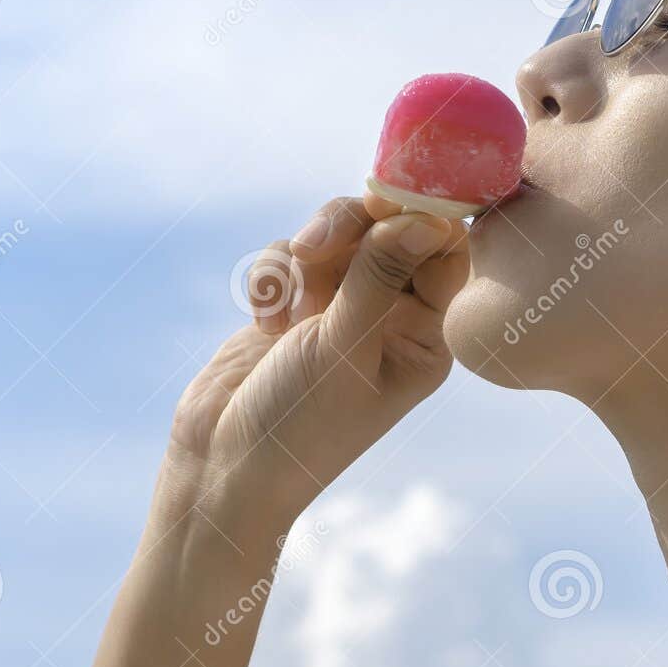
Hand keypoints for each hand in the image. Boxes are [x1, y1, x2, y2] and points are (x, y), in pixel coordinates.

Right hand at [170, 194, 468, 524]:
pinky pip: (290, 256)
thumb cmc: (298, 423)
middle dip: (349, 228)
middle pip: (387, 228)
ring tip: (286, 303)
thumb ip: (380, 275)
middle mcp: (390, 316)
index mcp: (426, 335)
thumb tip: (428, 216)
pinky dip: (273, 278)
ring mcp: (339, 307)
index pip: (445, 252)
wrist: (222, 467)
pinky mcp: (292, 304)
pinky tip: (262, 323)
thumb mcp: (343, 348)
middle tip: (317, 241)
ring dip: (305, 257)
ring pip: (336, 234)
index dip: (420, 214)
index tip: (385, 199)